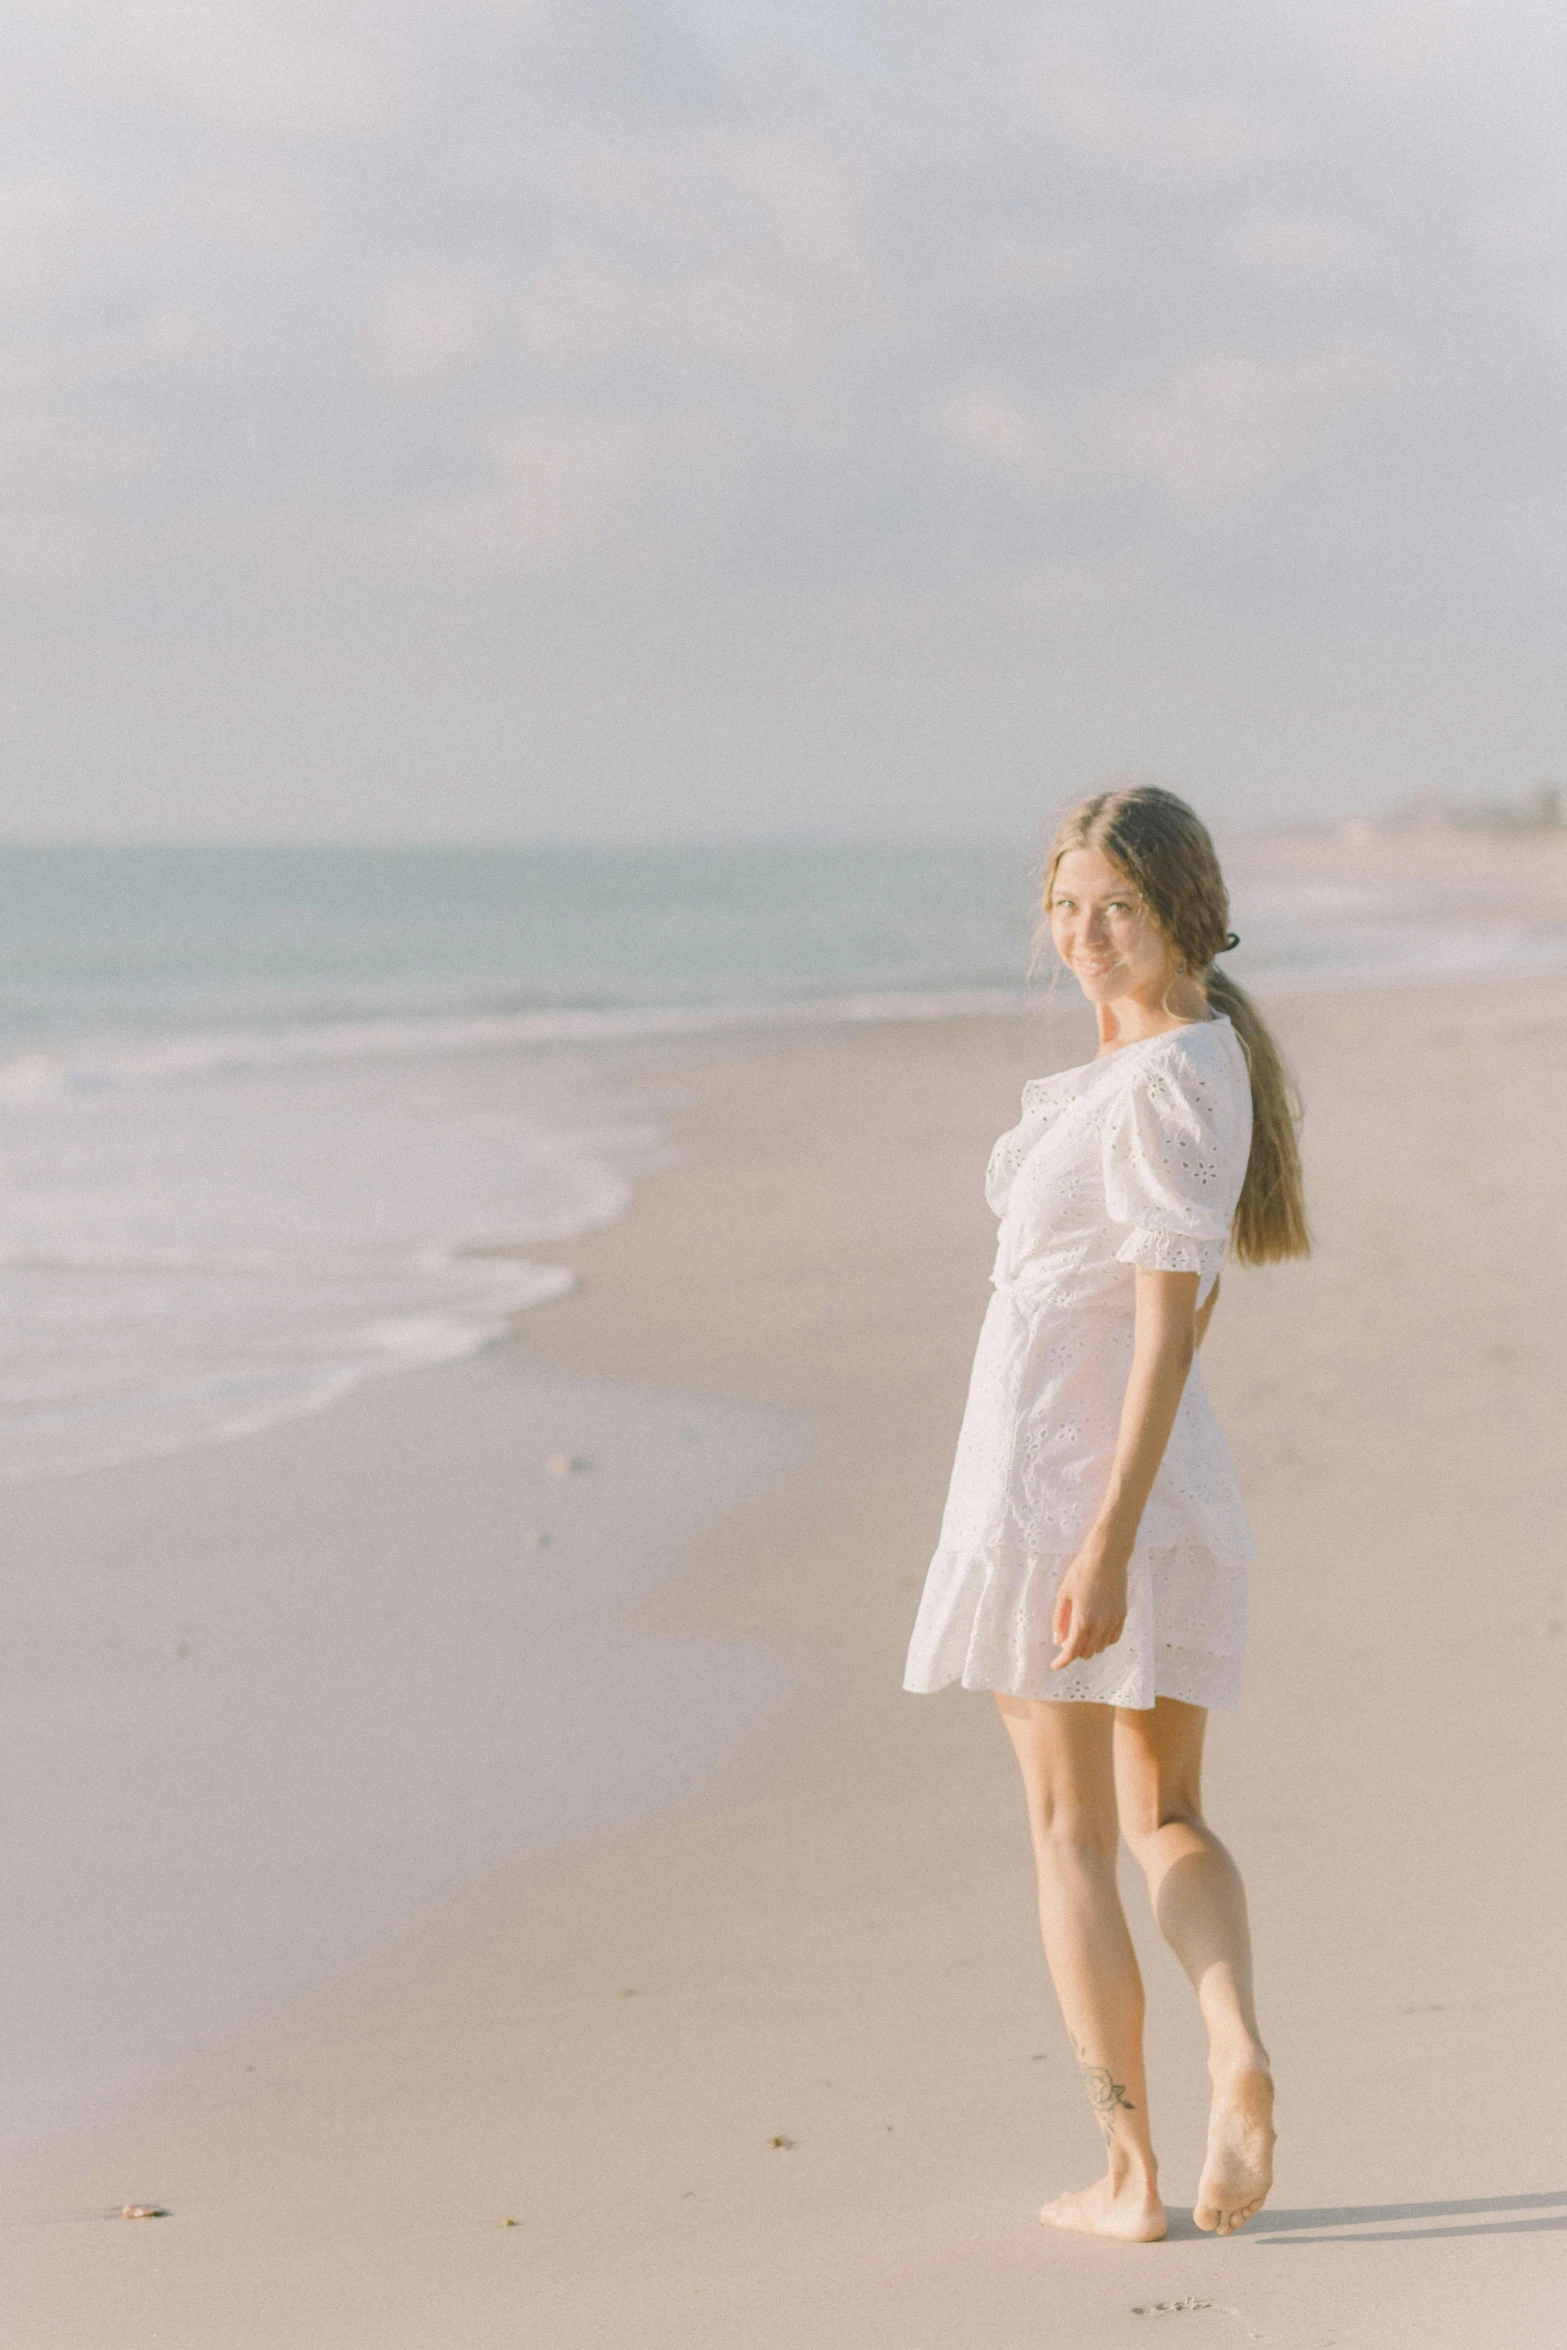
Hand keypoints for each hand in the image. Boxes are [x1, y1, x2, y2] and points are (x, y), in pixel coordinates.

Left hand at [1050, 1540, 1128, 1669]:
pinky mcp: (1122, 1616)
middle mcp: (1101, 1625)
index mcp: (1083, 1620)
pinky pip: (1113, 1638)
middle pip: (1087, 1652)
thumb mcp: (1064, 1594)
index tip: (1055, 1665)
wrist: (1107, 1557)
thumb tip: (1057, 1641)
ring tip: (1079, 1634)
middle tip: (1065, 1642)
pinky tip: (1095, 1631)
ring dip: (1089, 1646)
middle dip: (1074, 1652)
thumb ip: (1059, 1620)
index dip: (1062, 1662)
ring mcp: (1114, 1621)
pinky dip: (1103, 1641)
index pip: (1072, 1652)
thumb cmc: (1081, 1572)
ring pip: (1100, 1647)